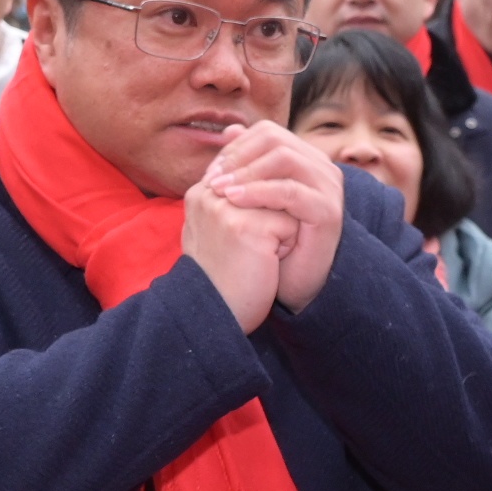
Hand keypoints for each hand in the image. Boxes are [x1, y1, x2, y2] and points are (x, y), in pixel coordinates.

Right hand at [182, 168, 286, 332]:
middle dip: (274, 217)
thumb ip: (232, 200)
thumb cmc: (221, 277)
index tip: (250, 239)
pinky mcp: (248, 226)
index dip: (264, 208)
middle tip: (254, 252)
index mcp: (201, 192)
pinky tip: (266, 265)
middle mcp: (210, 194)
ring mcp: (227, 208)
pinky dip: (287, 247)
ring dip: (282, 231)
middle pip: (271, 186)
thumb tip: (263, 175)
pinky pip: (291, 223)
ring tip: (260, 256)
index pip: (254, 177)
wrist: (215, 315)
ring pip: (284, 202)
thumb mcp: (218, 230)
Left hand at [206, 124, 346, 309]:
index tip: (210, 172)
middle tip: (212, 180)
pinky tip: (234, 201)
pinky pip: (290, 191)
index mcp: (305, 158)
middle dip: (238, 157)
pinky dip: (258, 192)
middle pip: (275, 139)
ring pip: (284, 159)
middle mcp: (321, 167)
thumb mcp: (254, 198)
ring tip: (219, 190)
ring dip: (246, 172)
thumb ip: (245, 164)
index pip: (267, 133)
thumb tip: (230, 130)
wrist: (293, 281)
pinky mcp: (327, 211)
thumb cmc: (272, 240)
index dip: (235, 148)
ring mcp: (328, 187)